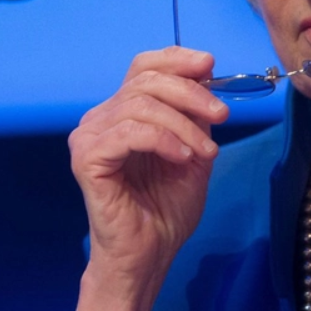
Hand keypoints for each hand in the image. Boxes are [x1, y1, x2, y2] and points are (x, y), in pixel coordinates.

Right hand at [69, 46, 228, 310]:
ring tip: (207, 151)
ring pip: (141, 105)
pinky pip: (129, 132)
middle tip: (223, 114)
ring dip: (183, 125)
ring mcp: (90, 136)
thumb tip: (207, 75)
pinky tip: (183, 157)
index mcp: (125, 110)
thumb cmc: (168, 205)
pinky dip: (164, 140)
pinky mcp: (87, 159)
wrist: (151, 252)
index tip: (210, 64)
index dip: (177, 59)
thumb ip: (196, 115)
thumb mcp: (194, 149)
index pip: (144, 66)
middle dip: (192, 93)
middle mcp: (102, 117)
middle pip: (147, 81)